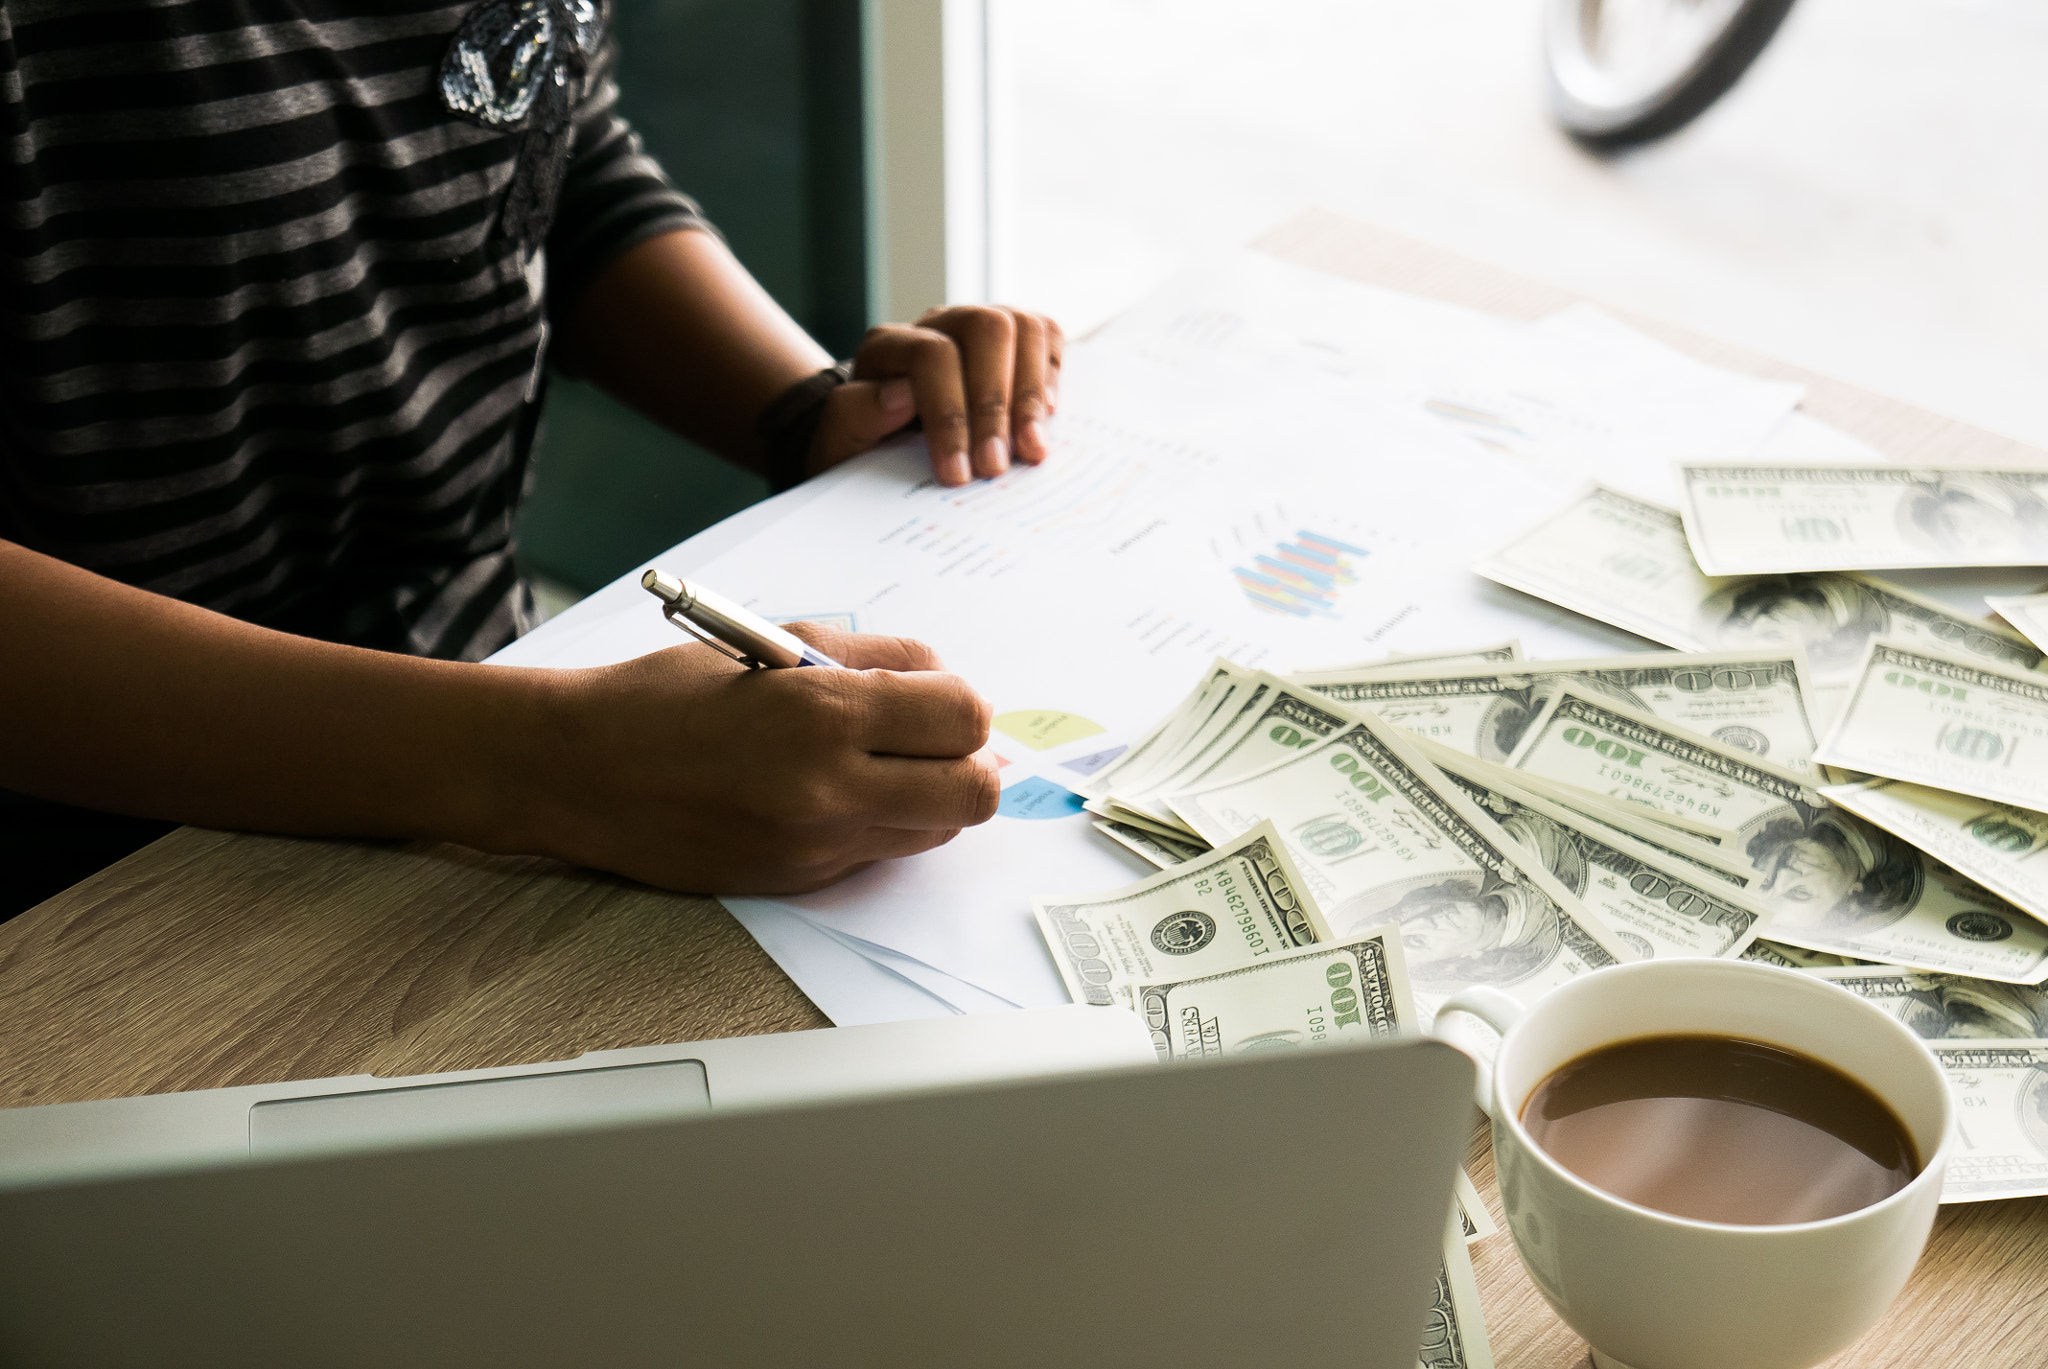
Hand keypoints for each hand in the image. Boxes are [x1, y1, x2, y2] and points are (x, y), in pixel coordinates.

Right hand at [515, 625, 999, 893]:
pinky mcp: (798, 881)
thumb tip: (940, 673)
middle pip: (974, 792)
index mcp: (822, 712)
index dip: (962, 702)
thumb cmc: (663, 698)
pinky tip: (837, 791)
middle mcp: (829, 787)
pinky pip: (880, 854)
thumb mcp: (770, 645)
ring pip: (936, 831)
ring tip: (885, 761)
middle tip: (935, 737)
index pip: (963, 717)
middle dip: (969, 760)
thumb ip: (870, 656)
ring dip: (931, 795)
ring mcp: (816, 844)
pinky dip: (881, 822)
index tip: (939, 694)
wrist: (579, 772)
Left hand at [808, 305, 1064, 486]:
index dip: (950, 414)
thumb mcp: (839, 442)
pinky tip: (1045, 420)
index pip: (933, 355)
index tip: (957, 474)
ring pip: (1022, 324)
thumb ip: (854, 415)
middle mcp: (937, 323)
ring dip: (1031, 392)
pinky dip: (1051, 375)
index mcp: (888, 345)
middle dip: (996, 402)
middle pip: (987, 328)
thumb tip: (900, 395)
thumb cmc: (862, 445)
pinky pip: (1046, 334)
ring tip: (1031, 450)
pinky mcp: (1012, 340)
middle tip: (996, 466)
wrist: (879, 442)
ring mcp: (978, 327)